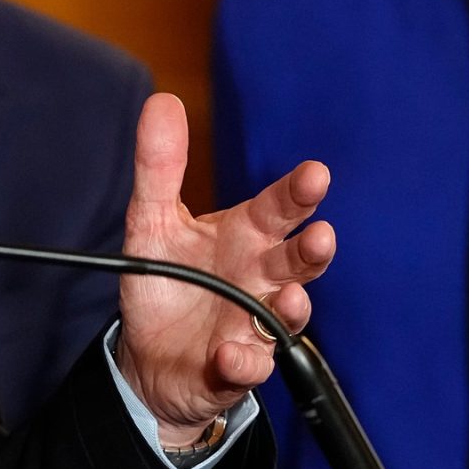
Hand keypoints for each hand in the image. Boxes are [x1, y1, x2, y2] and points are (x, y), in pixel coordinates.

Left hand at [111, 94, 333, 446]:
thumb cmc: (165, 281)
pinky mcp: (236, 367)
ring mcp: (254, 324)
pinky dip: (243, 362)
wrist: (148, 355)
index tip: (315, 173)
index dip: (298, 192)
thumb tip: (162, 101)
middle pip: (295, 260)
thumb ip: (160, 166)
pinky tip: (230, 354)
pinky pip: (248, 366)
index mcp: (246, 236)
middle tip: (320, 235)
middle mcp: (260, 278)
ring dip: (290, 306)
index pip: (279, 209)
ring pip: (285, 315)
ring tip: (288, 297)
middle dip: (312, 249)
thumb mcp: (152, 220)